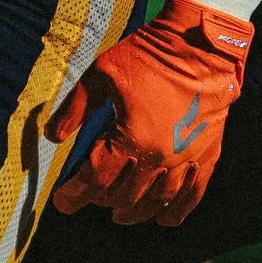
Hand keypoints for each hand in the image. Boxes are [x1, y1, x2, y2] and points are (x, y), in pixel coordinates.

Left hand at [48, 0, 254, 227]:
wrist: (202, 44)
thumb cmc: (148, 54)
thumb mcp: (101, 73)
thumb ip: (75, 107)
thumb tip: (53, 136)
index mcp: (130, 138)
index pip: (95, 179)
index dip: (74, 195)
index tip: (62, 203)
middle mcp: (158, 156)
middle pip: (125, 195)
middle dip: (104, 201)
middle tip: (94, 198)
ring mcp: (186, 158)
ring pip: (158, 199)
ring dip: (137, 211)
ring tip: (123, 215)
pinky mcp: (208, 152)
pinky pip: (193, 192)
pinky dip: (179, 210)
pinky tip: (166, 218)